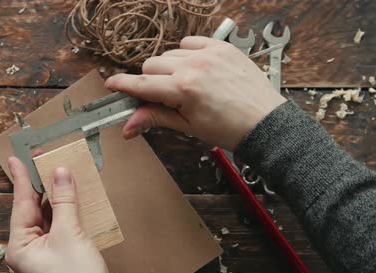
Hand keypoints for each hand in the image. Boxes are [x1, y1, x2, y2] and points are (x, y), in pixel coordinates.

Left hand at [5, 157, 119, 272]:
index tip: (16, 159)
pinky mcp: (59, 252)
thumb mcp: (69, 233)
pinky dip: (65, 210)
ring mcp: (44, 251)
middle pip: (33, 209)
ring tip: (56, 171)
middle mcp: (27, 249)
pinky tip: (70, 194)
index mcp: (19, 247)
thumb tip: (60, 174)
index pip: (20, 205)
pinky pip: (58, 225)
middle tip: (41, 160)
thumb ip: (64, 200)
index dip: (21, 179)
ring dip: (55, 196)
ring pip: (47, 215)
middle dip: (40, 185)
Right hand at [105, 36, 286, 150]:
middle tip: (162, 96)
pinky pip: (191, 41)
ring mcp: (209, 54)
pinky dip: (187, 53)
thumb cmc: (228, 129)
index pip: (142, 83)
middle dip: (151, 80)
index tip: (111, 84)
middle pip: (152, 65)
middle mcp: (194, 66)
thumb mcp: (187, 127)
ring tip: (185, 84)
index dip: (122, 85)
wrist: (264, 123)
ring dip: (169, 67)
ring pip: (170, 53)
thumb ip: (154, 119)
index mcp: (183, 89)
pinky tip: (196, 68)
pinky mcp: (222, 47)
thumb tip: (128, 127)